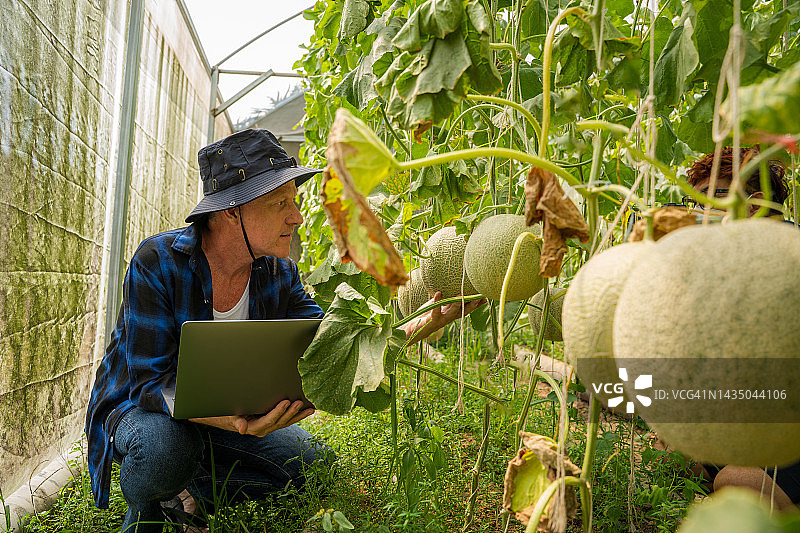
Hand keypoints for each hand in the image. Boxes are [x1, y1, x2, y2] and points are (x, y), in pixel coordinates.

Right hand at [189, 400, 313, 436]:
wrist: (225, 418)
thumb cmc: (226, 414)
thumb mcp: (229, 417)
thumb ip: (237, 422)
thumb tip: (243, 429)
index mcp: (254, 428)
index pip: (269, 420)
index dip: (278, 412)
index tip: (286, 402)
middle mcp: (263, 429)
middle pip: (280, 422)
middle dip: (291, 413)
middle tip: (300, 402)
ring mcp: (269, 427)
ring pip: (286, 422)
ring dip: (298, 416)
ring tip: (310, 409)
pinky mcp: (272, 423)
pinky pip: (286, 421)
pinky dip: (296, 416)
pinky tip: (307, 410)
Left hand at [402, 291, 486, 343]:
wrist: (413, 328)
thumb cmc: (425, 315)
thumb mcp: (437, 305)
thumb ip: (445, 299)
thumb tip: (452, 286)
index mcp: (451, 314)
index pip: (466, 309)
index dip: (476, 305)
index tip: (484, 299)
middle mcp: (448, 318)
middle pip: (463, 312)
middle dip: (471, 305)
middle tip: (478, 298)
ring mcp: (441, 320)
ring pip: (452, 313)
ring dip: (456, 304)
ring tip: (460, 295)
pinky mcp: (432, 320)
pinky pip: (436, 311)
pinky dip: (437, 301)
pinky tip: (439, 293)